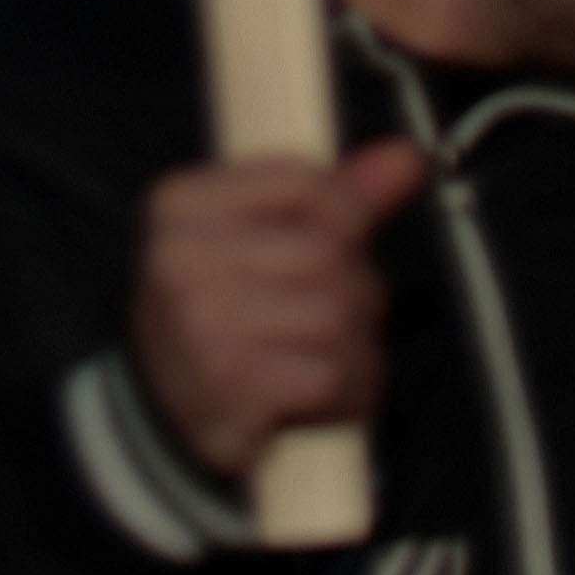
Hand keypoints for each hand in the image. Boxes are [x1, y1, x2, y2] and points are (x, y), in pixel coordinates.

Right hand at [128, 143, 425, 482]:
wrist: (167, 419)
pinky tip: (327, 399)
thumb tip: (408, 156)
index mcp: (181, 204)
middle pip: (327, 252)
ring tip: (334, 362)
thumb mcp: (256, 241)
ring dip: (358, 349)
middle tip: (339, 319)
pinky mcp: (230, 385)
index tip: (346, 242)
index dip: (347, 213)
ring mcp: (202, 320)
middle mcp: (182, 255)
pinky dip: (347, 392)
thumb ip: (334, 198)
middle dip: (355, 291)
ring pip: (336, 314)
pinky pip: (331, 374)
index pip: (301, 181)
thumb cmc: (223, 317)